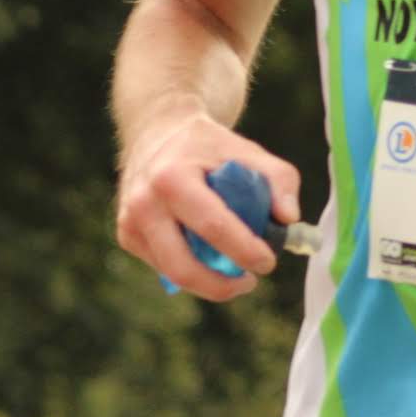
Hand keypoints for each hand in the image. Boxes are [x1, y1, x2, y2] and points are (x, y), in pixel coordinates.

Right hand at [114, 114, 301, 300]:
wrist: (158, 132)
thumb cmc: (210, 146)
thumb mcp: (249, 151)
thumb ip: (279, 181)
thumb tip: (289, 219)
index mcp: (173, 177)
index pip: (212, 227)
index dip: (244, 251)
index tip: (269, 261)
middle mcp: (144, 202)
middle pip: (182, 265)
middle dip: (221, 284)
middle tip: (250, 281)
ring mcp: (130, 221)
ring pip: (172, 273)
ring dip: (208, 281)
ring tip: (235, 272)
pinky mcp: (126, 235)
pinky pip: (163, 267)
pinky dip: (190, 269)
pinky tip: (207, 255)